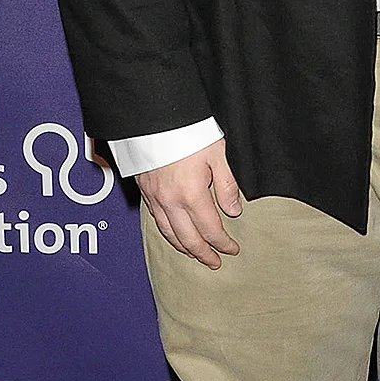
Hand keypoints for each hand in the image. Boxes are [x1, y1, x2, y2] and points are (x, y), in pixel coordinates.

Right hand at [137, 138, 241, 268]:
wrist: (155, 118)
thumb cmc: (187, 131)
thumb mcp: (217, 154)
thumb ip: (227, 185)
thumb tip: (234, 210)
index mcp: (192, 193)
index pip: (211, 230)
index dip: (223, 243)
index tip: (232, 249)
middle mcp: (171, 201)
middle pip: (188, 239)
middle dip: (203, 254)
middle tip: (215, 262)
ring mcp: (155, 198)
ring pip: (169, 234)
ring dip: (184, 248)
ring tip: (195, 255)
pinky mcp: (145, 192)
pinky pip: (156, 221)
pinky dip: (168, 234)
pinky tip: (174, 236)